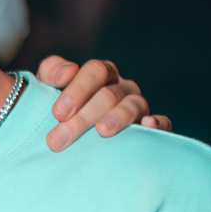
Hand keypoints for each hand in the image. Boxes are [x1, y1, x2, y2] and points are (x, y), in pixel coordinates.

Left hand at [36, 56, 172, 152]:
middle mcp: (122, 87)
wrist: (72, 139)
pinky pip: (163, 122)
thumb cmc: (59, 111)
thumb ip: (50, 72)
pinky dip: (158, 123)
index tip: (57, 113)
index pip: (95, 71)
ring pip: (133, 106)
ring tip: (102, 131)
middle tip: (59, 139)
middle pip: (108, 95)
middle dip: (82, 117)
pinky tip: (147, 125)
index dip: (78, 90)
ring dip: (117, 118)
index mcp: (101, 74)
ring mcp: (139, 106)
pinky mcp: (153, 127)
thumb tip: (69, 71)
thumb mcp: (47, 88)